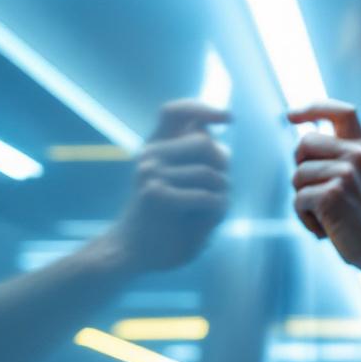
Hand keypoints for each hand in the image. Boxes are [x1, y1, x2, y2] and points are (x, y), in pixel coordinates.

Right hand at [104, 100, 230, 274]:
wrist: (131, 253)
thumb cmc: (167, 220)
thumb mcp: (183, 184)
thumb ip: (197, 159)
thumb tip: (214, 136)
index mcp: (156, 147)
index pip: (175, 112)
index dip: (202, 108)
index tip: (230, 118)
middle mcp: (151, 155)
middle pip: (206, 143)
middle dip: (223, 166)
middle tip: (218, 190)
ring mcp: (151, 173)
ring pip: (211, 174)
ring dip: (222, 195)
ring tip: (206, 212)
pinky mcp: (156, 195)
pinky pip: (208, 197)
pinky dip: (216, 212)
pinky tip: (203, 224)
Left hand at [287, 101, 360, 274]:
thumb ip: (345, 159)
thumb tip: (304, 149)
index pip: (340, 111)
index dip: (312, 108)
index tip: (291, 116)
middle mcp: (357, 154)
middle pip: (305, 143)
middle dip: (301, 168)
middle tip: (316, 192)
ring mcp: (345, 173)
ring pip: (297, 175)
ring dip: (304, 200)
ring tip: (327, 216)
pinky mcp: (331, 195)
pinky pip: (298, 200)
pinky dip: (306, 219)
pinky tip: (326, 230)